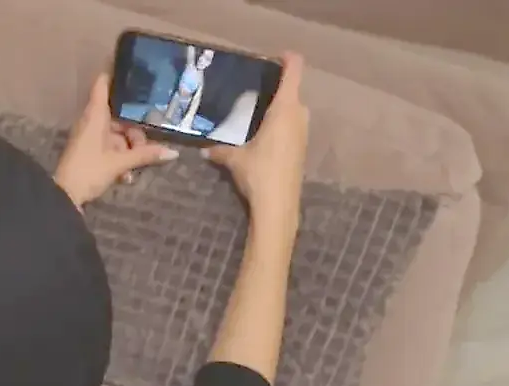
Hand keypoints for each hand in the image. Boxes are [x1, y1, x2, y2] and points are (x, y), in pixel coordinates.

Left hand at [52, 73, 178, 208]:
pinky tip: (127, 175)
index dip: (114, 72)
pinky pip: (111, 147)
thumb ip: (145, 155)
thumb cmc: (89, 171)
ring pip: (117, 134)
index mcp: (95, 115)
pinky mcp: (91, 151)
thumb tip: (172, 152)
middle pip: (119, 115)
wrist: (65, 196)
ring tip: (136, 164)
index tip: (131, 65)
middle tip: (147, 142)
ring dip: (129, 148)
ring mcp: (91, 137)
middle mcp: (92, 121)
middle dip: (135, 129)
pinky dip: (121, 158)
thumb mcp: (119, 163)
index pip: (102, 84)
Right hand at [203, 52, 308, 233]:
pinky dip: (283, 125)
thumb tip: (205, 150)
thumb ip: (219, 150)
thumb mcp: (234, 159)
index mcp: (285, 109)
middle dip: (279, 87)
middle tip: (257, 90)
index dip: (288, 59)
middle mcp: (299, 116)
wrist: (279, 206)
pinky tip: (265, 135)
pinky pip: (294, 127)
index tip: (274, 57)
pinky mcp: (303, 149)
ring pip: (295, 110)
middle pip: (294, 91)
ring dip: (282, 108)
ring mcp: (304, 133)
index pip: (294, 71)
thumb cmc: (259, 173)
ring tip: (259, 112)